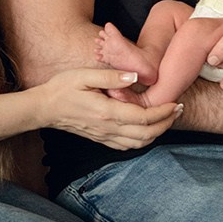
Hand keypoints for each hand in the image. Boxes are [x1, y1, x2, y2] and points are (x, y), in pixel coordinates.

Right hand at [32, 69, 181, 150]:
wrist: (44, 108)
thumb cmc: (62, 88)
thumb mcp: (84, 75)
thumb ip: (111, 77)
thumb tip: (134, 76)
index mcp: (106, 112)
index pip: (143, 118)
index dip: (163, 113)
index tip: (175, 103)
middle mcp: (107, 129)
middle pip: (146, 134)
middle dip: (167, 123)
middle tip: (179, 109)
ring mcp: (104, 136)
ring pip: (138, 144)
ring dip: (157, 133)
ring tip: (168, 119)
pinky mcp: (101, 139)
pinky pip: (127, 146)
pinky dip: (143, 140)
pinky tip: (148, 129)